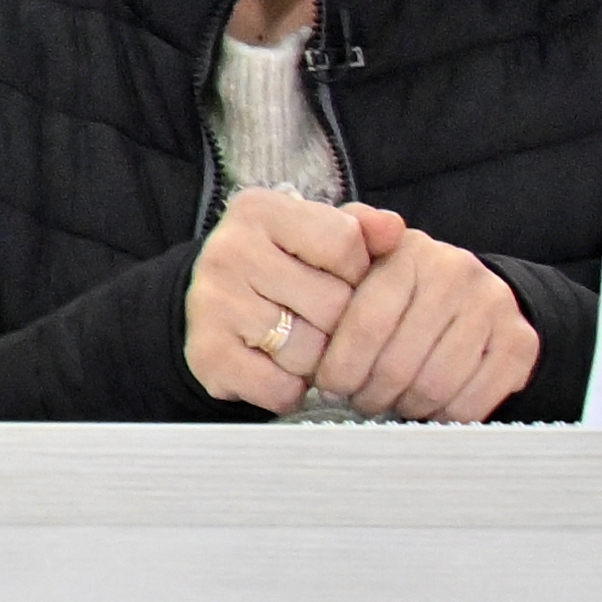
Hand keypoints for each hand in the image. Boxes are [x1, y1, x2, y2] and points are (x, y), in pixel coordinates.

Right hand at [181, 188, 377, 413]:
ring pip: (309, 351)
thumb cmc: (279, 269)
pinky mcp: (207, 354)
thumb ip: (361, 229)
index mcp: (259, 211)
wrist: (210, 309)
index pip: (344, 243)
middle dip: (341, 323)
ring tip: (303, 346)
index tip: (342, 279)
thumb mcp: (316, 235)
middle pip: (331, 303)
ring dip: (317, 361)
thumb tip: (393, 228)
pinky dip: (289, 390)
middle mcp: (228, 251)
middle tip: (324, 322)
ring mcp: (212, 304)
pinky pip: (279, 387)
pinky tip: (279, 371)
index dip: (358, 271)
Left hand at [305, 213, 538, 424]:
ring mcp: (494, 307)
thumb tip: (375, 227)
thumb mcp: (365, 253)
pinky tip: (427, 407)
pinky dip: (443, 416)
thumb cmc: (399, 282)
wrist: (469, 290)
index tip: (329, 386)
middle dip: (368, 393)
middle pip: (399, 362)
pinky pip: (473, 402)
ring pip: (434, 386)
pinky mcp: (520, 342)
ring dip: (404, 406)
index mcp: (411, 253)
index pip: (367, 324)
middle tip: (358, 400)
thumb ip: (350, 236)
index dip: (341, 367)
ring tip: (389, 402)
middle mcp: (458, 274)